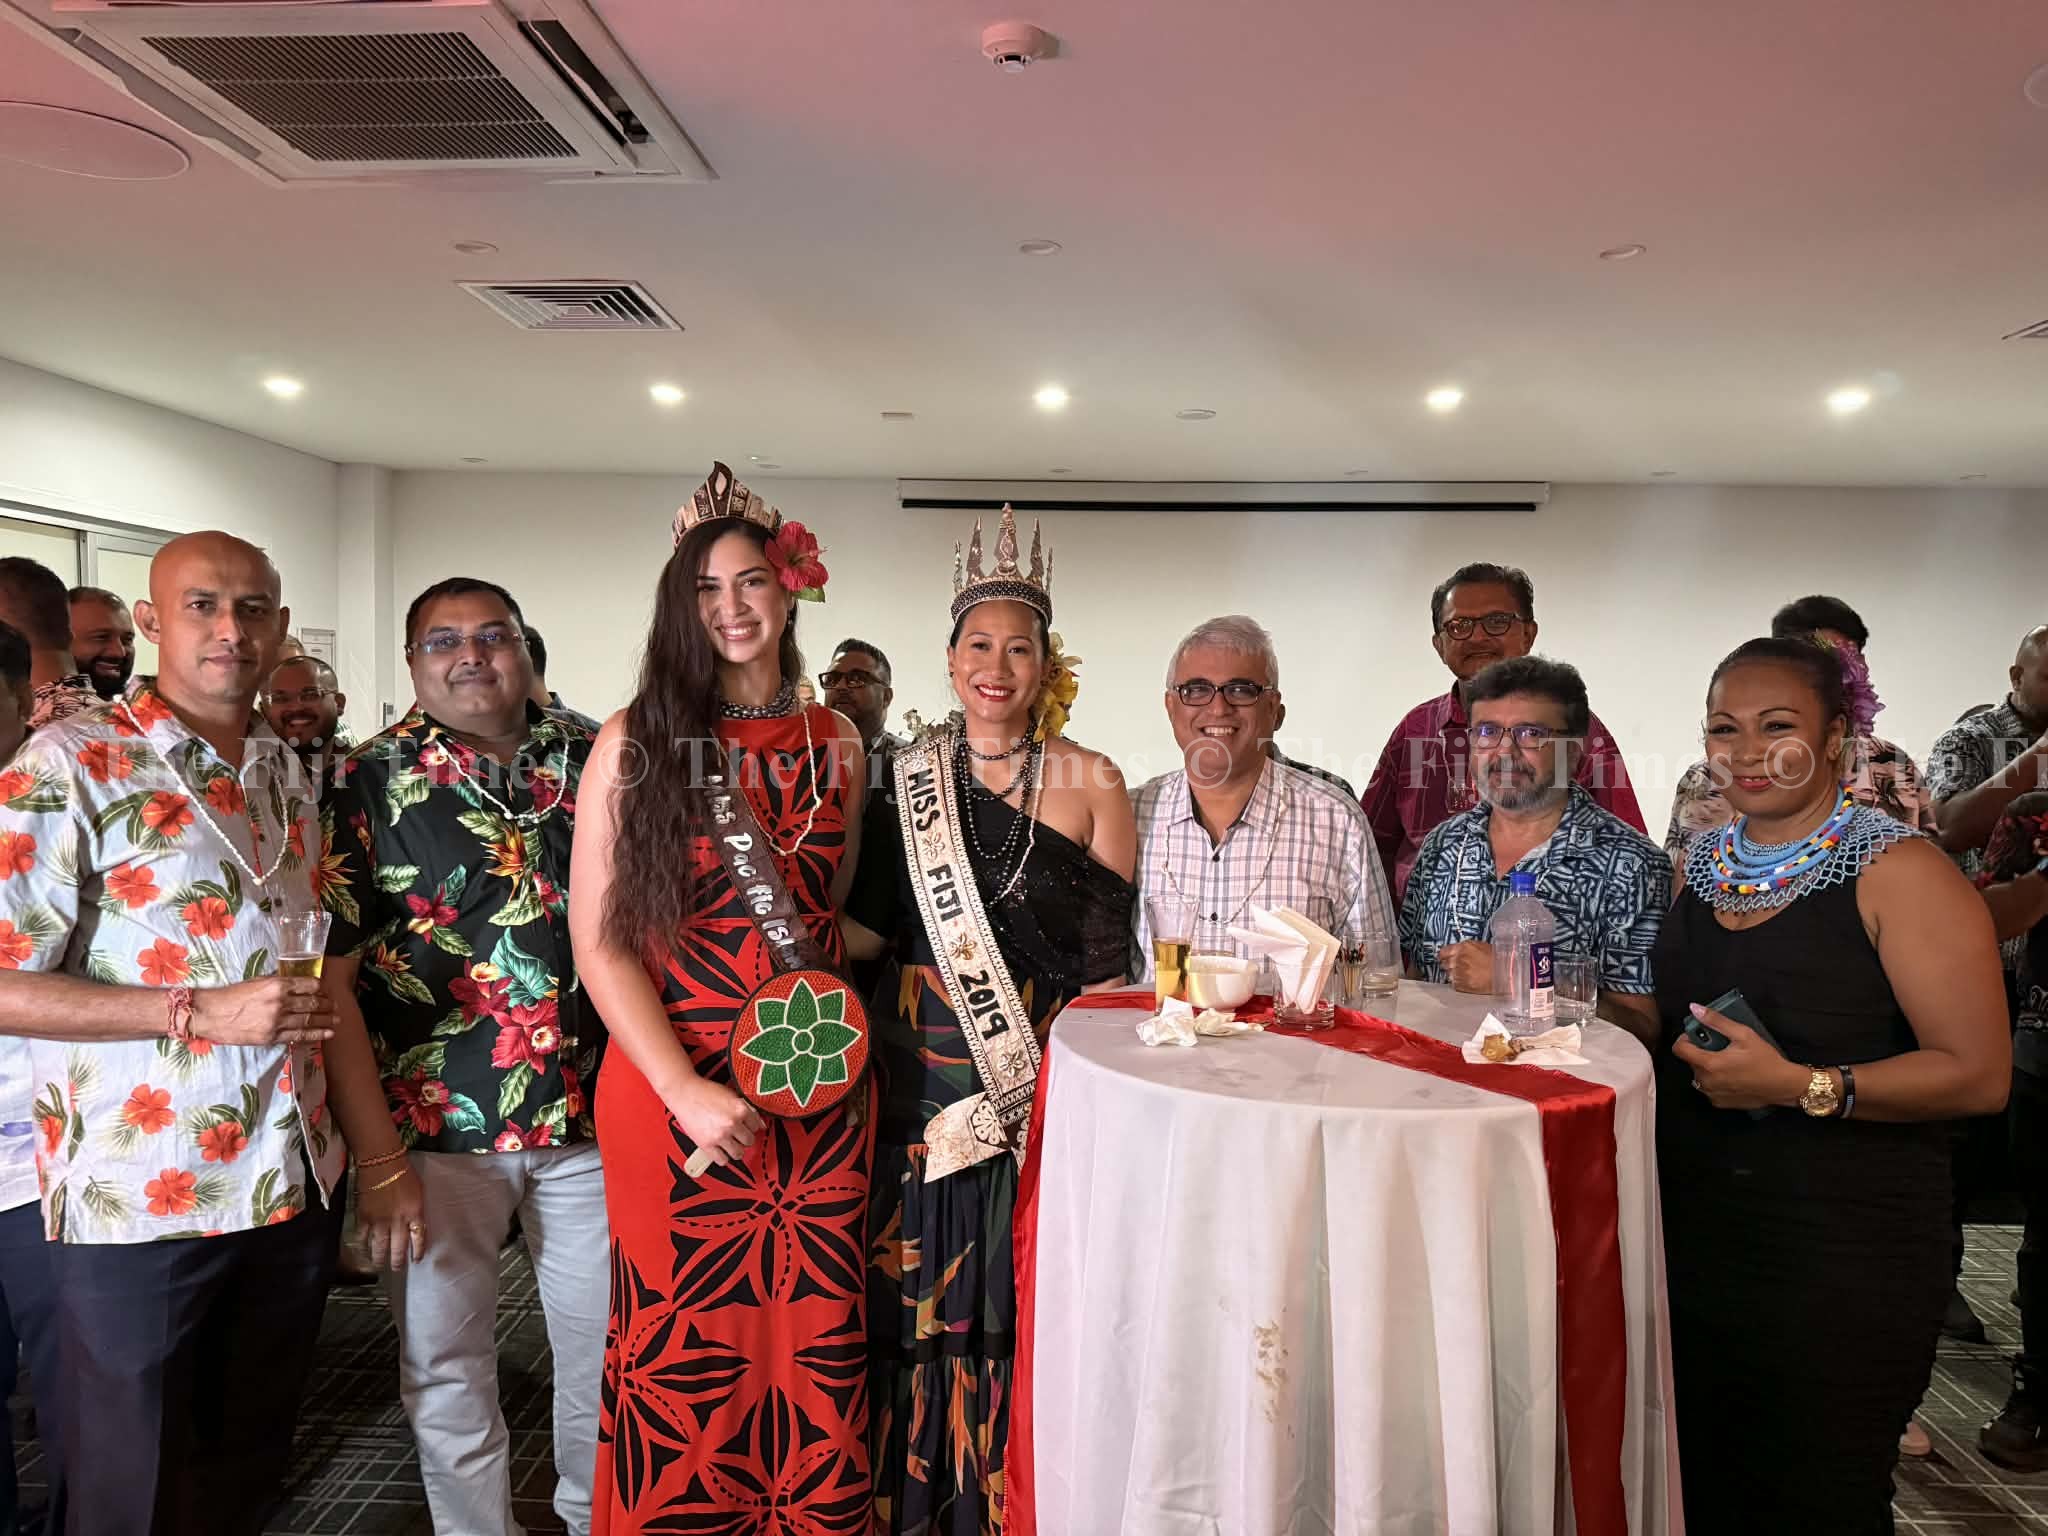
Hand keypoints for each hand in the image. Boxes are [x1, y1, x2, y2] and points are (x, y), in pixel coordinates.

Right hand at [190, 977, 335, 1046]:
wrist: (209, 1014)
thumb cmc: (230, 995)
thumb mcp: (256, 982)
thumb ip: (277, 983)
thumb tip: (296, 984)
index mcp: (277, 985)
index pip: (309, 985)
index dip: (321, 988)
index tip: (327, 990)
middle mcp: (280, 1002)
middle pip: (313, 1003)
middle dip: (328, 1005)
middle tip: (336, 1006)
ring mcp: (276, 1021)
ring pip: (309, 1020)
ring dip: (326, 1020)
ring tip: (337, 1020)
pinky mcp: (271, 1037)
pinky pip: (298, 1036)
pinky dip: (316, 1034)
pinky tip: (327, 1034)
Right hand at [356, 1161, 426, 1269]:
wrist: (382, 1163)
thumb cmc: (404, 1173)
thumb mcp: (419, 1192)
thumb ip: (416, 1210)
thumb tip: (415, 1224)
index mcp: (415, 1213)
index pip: (419, 1238)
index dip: (417, 1251)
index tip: (416, 1260)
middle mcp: (398, 1221)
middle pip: (398, 1247)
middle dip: (397, 1261)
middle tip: (395, 1269)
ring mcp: (380, 1221)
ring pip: (379, 1247)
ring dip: (379, 1258)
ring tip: (378, 1265)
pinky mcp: (364, 1217)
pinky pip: (362, 1237)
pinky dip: (362, 1245)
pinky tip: (362, 1250)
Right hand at [668, 1076, 763, 1168]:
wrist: (684, 1093)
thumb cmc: (704, 1092)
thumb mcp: (731, 1095)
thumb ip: (746, 1109)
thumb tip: (759, 1123)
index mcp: (740, 1109)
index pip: (757, 1126)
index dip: (752, 1126)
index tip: (747, 1127)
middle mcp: (732, 1123)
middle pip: (749, 1141)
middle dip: (744, 1138)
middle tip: (737, 1134)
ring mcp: (720, 1135)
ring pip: (738, 1153)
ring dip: (736, 1149)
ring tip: (730, 1143)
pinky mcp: (707, 1145)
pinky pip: (722, 1160)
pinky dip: (723, 1157)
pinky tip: (721, 1150)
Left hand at [1438, 942, 1494, 994]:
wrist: (1505, 973)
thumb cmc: (1497, 959)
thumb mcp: (1480, 946)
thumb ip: (1465, 948)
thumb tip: (1457, 950)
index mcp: (1462, 948)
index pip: (1443, 952)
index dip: (1444, 955)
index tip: (1444, 957)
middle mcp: (1458, 960)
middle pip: (1444, 964)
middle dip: (1449, 965)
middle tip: (1458, 966)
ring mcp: (1459, 973)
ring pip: (1448, 975)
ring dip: (1454, 975)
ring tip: (1466, 974)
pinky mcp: (1462, 985)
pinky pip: (1454, 984)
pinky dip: (1459, 983)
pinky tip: (1468, 980)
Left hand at [1671, 1003, 1807, 1109]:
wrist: (1784, 1086)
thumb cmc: (1765, 1060)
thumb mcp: (1743, 1034)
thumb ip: (1716, 1021)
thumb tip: (1695, 1009)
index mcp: (1709, 1064)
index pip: (1679, 1050)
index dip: (1685, 1039)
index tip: (1697, 1035)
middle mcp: (1706, 1082)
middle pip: (1691, 1061)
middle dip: (1701, 1051)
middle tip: (1721, 1046)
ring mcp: (1712, 1094)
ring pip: (1699, 1075)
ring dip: (1707, 1066)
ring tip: (1728, 1061)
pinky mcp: (1719, 1103)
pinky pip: (1709, 1087)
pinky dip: (1715, 1079)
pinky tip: (1732, 1074)